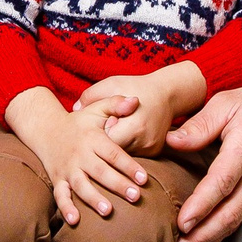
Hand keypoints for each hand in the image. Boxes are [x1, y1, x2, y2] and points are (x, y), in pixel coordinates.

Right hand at [4, 86, 147, 226]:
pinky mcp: (58, 179)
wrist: (46, 129)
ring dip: (94, 199)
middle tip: (135, 197)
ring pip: (82, 186)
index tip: (144, 178)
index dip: (129, 166)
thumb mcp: (97, 109)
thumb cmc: (79, 122)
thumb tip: (136, 100)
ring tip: (108, 211)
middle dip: (118, 185)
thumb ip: (116, 104)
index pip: (114, 154)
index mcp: (93, 139)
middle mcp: (80, 155)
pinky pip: (60, 195)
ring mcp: (68, 169)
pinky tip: (74, 221)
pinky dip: (66, 208)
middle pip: (101, 172)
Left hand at [75, 62, 205, 156]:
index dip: (95, 139)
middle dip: (100, 148)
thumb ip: (91, 96)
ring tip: (101, 142)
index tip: (86, 135)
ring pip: (122, 157)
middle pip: (113, 154)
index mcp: (135, 126)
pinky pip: (132, 155)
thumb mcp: (111, 84)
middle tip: (88, 144)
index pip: (107, 143)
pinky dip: (122, 150)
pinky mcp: (154, 153)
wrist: (167, 94)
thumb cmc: (135, 86)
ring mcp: (151, 149)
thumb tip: (74, 111)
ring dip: (110, 151)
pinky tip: (115, 142)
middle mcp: (144, 142)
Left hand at [166, 81, 241, 241]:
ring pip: (236, 219)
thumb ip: (199, 124)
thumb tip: (172, 142)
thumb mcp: (227, 103)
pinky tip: (201, 240)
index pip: (223, 181)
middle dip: (203, 236)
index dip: (203, 204)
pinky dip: (219, 231)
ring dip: (209, 240)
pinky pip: (240, 215)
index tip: (182, 222)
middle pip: (231, 212)